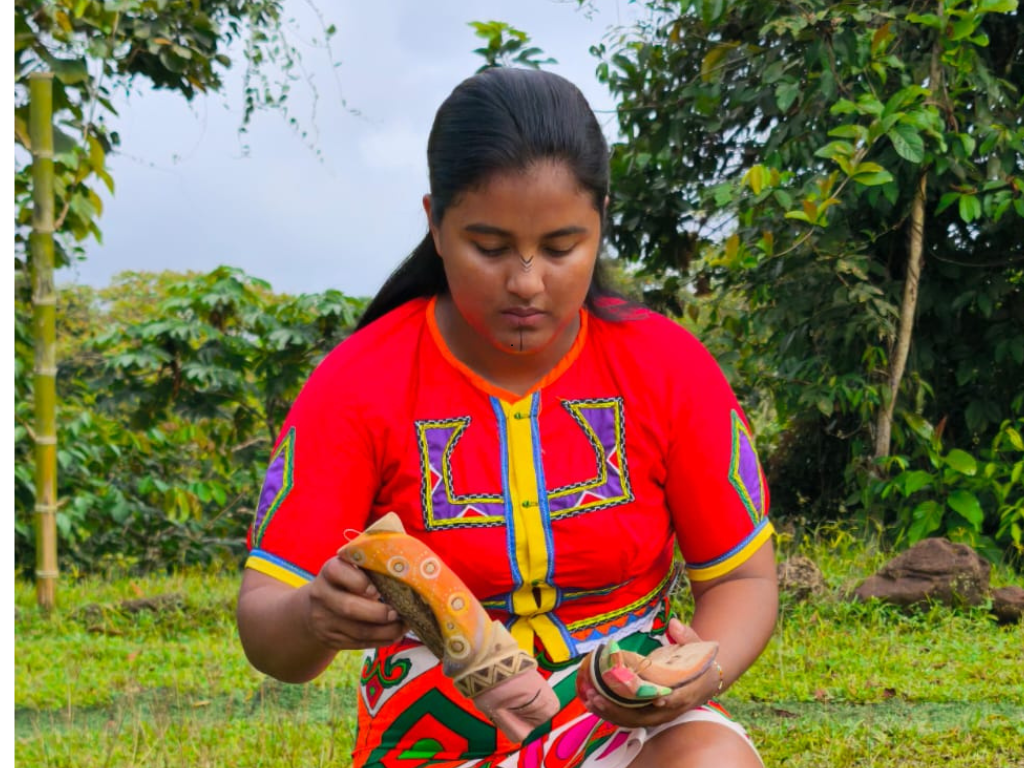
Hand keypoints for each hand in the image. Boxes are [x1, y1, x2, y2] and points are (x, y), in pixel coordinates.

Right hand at [304, 556, 406, 650]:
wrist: (315, 607)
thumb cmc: (346, 581)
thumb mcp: (351, 567)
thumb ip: (370, 567)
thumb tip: (407, 574)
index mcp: (330, 571)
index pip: (339, 573)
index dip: (360, 582)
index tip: (378, 588)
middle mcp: (322, 595)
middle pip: (349, 608)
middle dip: (379, 613)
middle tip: (400, 612)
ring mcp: (325, 620)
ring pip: (358, 631)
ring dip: (386, 630)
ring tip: (404, 625)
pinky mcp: (332, 640)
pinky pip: (360, 644)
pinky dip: (381, 640)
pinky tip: (396, 634)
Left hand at [577, 619, 719, 727]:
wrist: (703, 682)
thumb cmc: (698, 663)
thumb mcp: (698, 648)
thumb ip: (686, 637)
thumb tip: (673, 624)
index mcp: (686, 693)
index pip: (675, 700)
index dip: (665, 700)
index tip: (655, 698)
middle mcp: (670, 709)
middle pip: (645, 716)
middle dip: (620, 709)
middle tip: (597, 695)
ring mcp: (657, 715)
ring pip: (632, 720)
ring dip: (610, 711)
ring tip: (589, 697)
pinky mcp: (647, 715)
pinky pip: (627, 717)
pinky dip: (609, 712)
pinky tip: (592, 702)